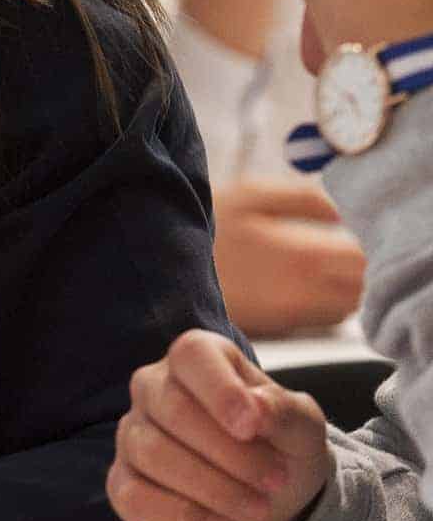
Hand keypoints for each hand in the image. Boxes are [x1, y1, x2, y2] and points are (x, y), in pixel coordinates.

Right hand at [108, 330, 330, 520]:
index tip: (253, 427)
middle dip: (232, 453)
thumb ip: (284, 411)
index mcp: (197, 360)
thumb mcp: (302, 428)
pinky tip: (217, 519)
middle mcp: (153, 388)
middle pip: (174, 409)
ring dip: (216, 488)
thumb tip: (256, 408)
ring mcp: (132, 434)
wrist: (269, 507)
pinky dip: (183, 513)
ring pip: (154, 453)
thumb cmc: (280, 450)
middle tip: (275, 481)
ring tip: (258, 506)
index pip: (191, 355)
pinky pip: (135, 496)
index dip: (220, 390)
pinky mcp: (122, 483)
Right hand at [212, 178, 364, 336]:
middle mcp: (301, 292)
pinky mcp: (277, 326)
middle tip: (338, 244)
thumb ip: (305, 198)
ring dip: (345, 283)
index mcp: (300, 255)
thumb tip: (344, 210)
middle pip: (360, 283)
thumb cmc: (200, 228)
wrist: (156, 273)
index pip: (362, 256)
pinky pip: (323, 315)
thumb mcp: (250, 195)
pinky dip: (326, 298)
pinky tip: (304, 281)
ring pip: (346, 303)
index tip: (349, 228)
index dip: (363, 240)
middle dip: (357, 263)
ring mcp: (290, 315)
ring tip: (323, 262)